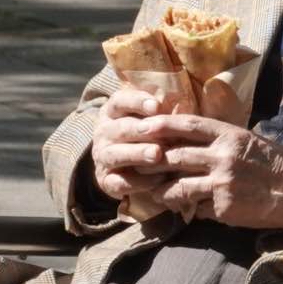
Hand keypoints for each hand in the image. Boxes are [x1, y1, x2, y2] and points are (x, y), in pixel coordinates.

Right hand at [89, 87, 175, 202]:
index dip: (136, 102)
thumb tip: (179, 112)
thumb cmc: (146, 137)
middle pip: (119, 128)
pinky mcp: (106, 181)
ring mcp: (103, 158)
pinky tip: (157, 180)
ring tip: (157, 154)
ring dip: (136, 154)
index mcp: (112, 113)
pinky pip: (118, 182)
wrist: (124, 168)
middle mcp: (104, 133)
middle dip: (138, 129)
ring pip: (115, 155)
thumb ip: (159, 114)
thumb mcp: (148, 120)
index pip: (120, 101)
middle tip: (157, 131)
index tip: (156, 106)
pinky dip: (137, 182)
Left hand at [147, 114, 282, 229]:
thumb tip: (188, 142)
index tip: (144, 126)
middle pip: (175, 156)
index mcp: (230, 135)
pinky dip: (189, 209)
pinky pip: (197, 208)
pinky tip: (183, 210)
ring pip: (178, 186)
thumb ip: (220, 141)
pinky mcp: (224, 207)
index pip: (188, 125)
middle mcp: (223, 156)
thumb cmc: (273, 164)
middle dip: (152, 161)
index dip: (162, 125)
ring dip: (162, 191)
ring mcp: (222, 182)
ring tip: (152, 193)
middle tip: (136, 164)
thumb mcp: (248, 142)